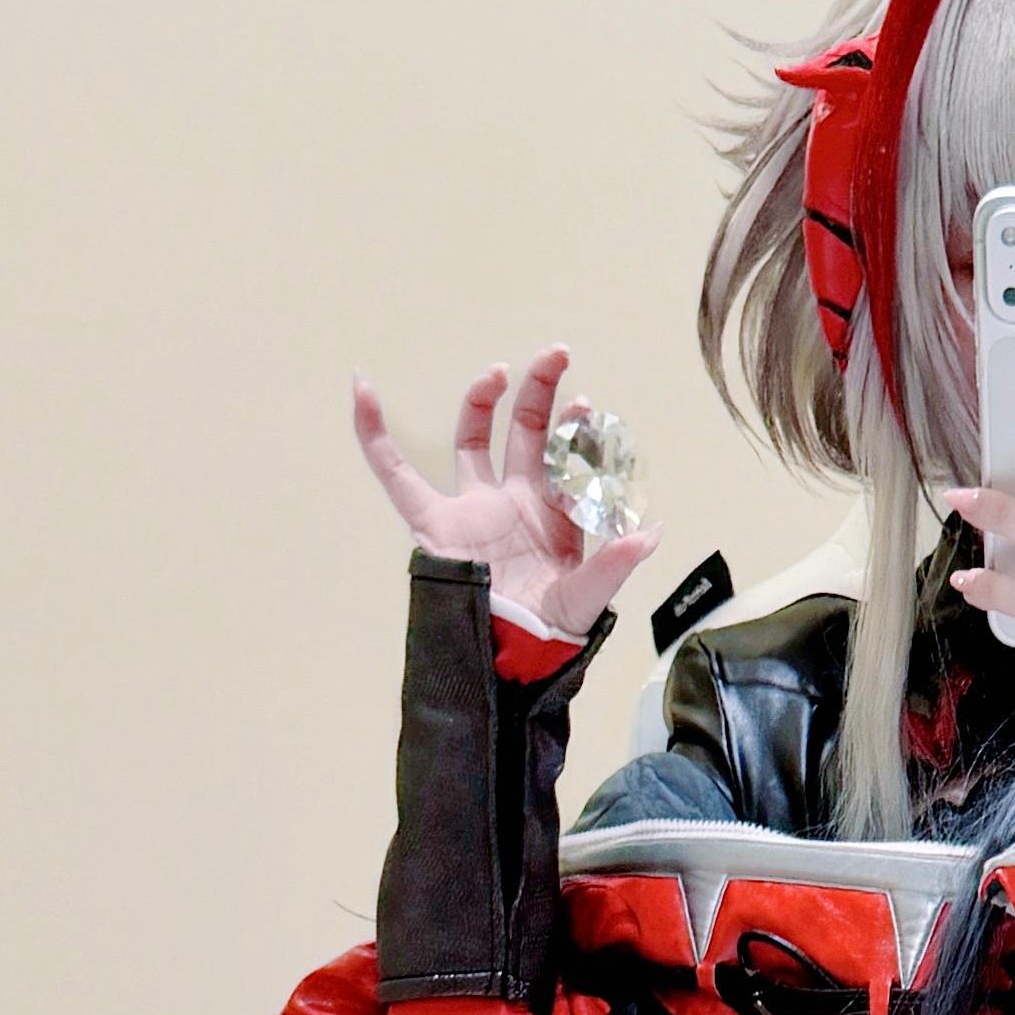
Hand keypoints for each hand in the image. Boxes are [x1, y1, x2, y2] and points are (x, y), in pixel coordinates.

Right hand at [350, 345, 661, 648]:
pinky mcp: (433, 523)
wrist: (505, 660)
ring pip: (473, 440)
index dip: (576, 432)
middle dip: (540, 392)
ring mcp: (473, 509)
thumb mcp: (589, 597)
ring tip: (501, 371)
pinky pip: (395, 473)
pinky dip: (374, 433)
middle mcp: (513, 503)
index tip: (587, 408)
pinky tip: (363, 389)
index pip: (566, 459)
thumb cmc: (549, 633)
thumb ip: (616, 562)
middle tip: (557, 354)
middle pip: (524, 432)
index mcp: (553, 515)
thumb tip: (651, 532)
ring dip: (484, 400)